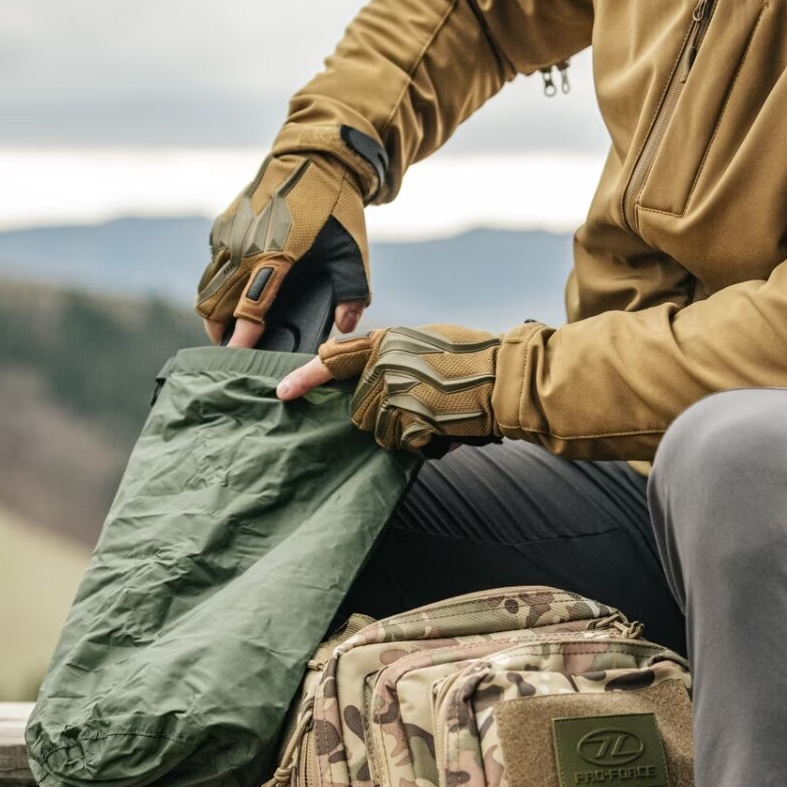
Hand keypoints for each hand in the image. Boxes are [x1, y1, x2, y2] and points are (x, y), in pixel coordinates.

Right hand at [196, 150, 372, 346]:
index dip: (240, 339)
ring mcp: (228, 234)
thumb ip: (352, 295)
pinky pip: (213, 264)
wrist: (316, 158)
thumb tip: (344, 328)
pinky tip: (240, 289)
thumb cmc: (338, 208)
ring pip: (206, 286)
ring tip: (233, 326)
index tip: (236, 358)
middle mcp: (243, 246)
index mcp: (274, 255)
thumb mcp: (353, 253)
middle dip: (220, 331)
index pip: (248, 309)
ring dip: (215, 309)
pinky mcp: (223, 225)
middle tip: (235, 349)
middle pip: (214, 304)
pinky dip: (219, 283)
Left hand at [281, 323, 507, 453]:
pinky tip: (443, 426)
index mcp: (386, 342)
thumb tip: (372, 375)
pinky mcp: (410, 420)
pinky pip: (401, 444)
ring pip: (378, 431)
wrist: (504, 377)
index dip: (304, 378)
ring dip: (403, 431)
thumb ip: (395, 356)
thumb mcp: (426, 342)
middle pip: (358, 408)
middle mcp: (384, 365)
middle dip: (384, 415)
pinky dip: (421, 443)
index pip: (333, 359)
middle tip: (422, 404)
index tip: (282, 392)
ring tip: (435, 413)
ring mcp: (395, 394)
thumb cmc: (474, 358)